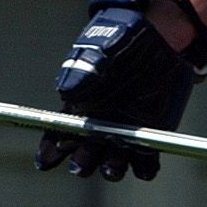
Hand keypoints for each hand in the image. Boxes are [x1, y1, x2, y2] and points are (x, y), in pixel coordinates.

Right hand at [35, 0, 206, 181]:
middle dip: (81, 162)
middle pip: (84, 155)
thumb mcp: (100, 51)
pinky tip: (145, 164)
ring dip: (111, 169)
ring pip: (113, 163)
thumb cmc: (121, 40)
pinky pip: (146, 161)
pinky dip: (145, 167)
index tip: (47, 160)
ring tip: (113, 166)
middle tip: (82, 162)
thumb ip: (83, 72)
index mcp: (80, 108)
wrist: (159, 37)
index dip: (50, 149)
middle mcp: (100, 125)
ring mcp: (126, 132)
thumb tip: (67, 93)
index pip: (58, 133)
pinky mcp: (151, 135)